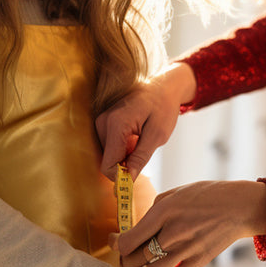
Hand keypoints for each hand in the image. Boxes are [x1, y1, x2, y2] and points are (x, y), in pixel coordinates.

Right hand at [96, 63, 196, 178]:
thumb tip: (128, 178)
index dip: (120, 177)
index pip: (108, 164)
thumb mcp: (157, 134)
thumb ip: (140, 157)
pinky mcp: (103, 121)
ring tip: (141, 139)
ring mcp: (101, 120)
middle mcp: (103, 121)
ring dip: (125, 154)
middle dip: (125, 163)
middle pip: (108, 160)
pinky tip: (136, 135)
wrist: (163, 85)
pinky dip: (123, 147)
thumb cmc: (163, 107)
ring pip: (109, 153)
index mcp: (116, 124)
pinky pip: (110, 145)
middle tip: (144, 149)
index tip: (135, 181)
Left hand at [110, 180, 265, 266]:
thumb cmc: (207, 195)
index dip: (116, 244)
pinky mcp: (199, 261)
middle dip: (124, 261)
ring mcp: (186, 249)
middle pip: (136, 258)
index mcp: (164, 211)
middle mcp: (173, 232)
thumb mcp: (177, 192)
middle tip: (123, 258)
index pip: (129, 239)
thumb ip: (155, 207)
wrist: (239, 207)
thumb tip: (139, 224)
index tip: (115, 242)